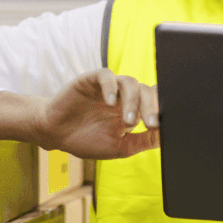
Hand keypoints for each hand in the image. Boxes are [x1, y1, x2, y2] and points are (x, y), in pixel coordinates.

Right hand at [39, 69, 158, 160]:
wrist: (56, 134)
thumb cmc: (86, 140)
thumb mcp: (120, 147)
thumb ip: (143, 141)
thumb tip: (166, 138)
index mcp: (133, 110)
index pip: (154, 102)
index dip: (162, 109)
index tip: (163, 126)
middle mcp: (123, 96)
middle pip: (145, 92)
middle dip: (151, 108)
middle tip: (151, 124)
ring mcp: (108, 87)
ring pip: (129, 82)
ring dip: (132, 101)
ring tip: (128, 121)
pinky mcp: (91, 80)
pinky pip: (105, 75)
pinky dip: (110, 87)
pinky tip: (109, 102)